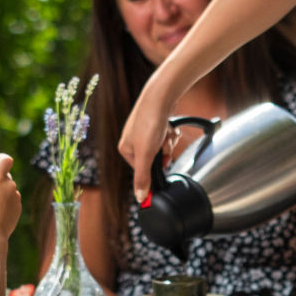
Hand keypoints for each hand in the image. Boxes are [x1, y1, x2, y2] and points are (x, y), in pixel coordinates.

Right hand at [119, 77, 176, 204]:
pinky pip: (166, 137)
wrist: (160, 96)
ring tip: (165, 131)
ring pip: (163, 148)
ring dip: (168, 142)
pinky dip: (170, 133)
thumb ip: (143, 178)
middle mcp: (133, 140)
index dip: (156, 166)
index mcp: (125, 149)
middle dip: (164, 152)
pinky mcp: (155, 124)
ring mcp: (144, 132)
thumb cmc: (149, 122)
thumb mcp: (146, 154)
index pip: (144, 170)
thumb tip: (140, 199)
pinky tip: (168, 126)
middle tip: (163, 142)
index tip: (161, 158)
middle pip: (155, 158)